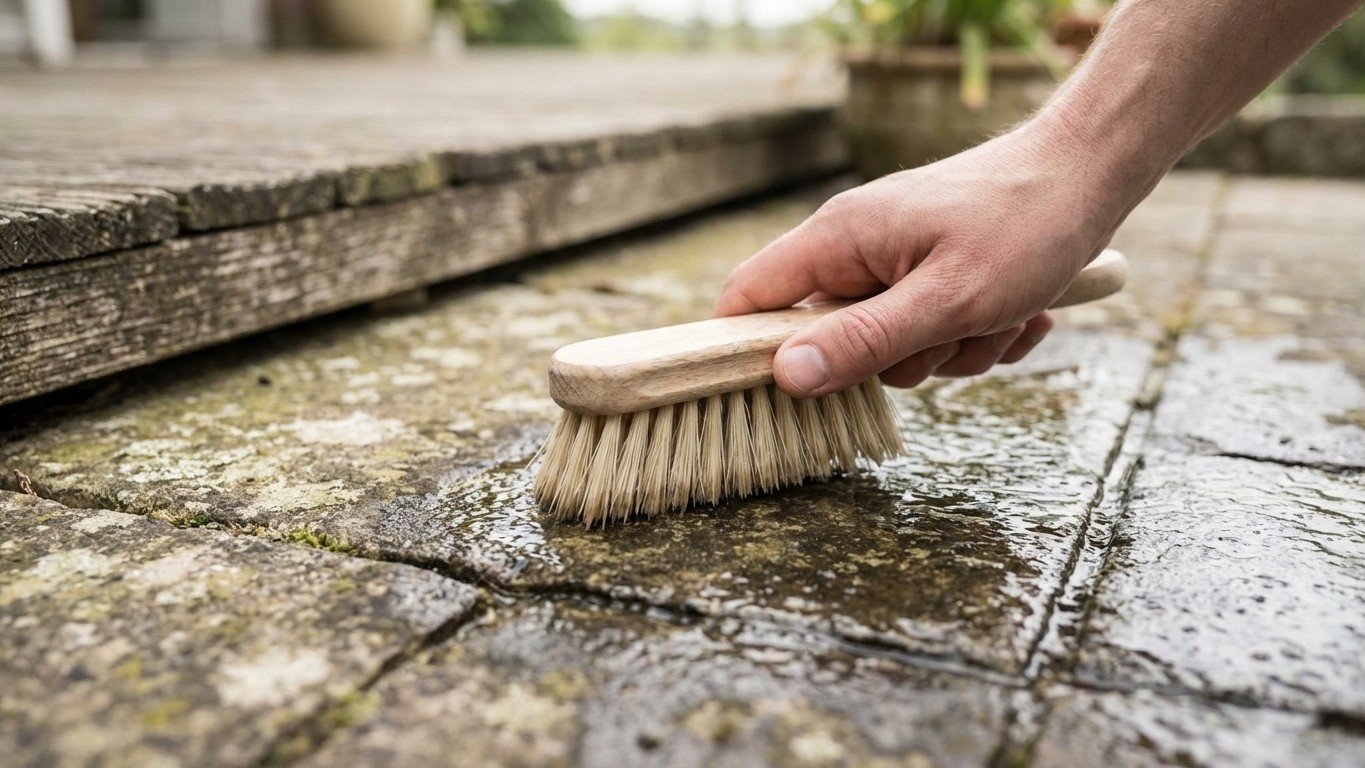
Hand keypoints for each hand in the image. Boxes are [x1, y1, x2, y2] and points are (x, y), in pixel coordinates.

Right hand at [715, 122, 1128, 396]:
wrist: (1094, 172)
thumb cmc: (1026, 224)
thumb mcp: (947, 299)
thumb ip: (863, 340)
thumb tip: (784, 376)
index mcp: (838, 239)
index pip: (746, 298)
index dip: (744, 352)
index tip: (775, 400)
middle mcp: (856, 248)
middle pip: (831, 340)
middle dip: (898, 359)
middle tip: (952, 334)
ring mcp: (894, 261)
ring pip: (894, 348)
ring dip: (954, 350)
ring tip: (1000, 314)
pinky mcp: (931, 274)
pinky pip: (934, 335)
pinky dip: (979, 336)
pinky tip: (1020, 313)